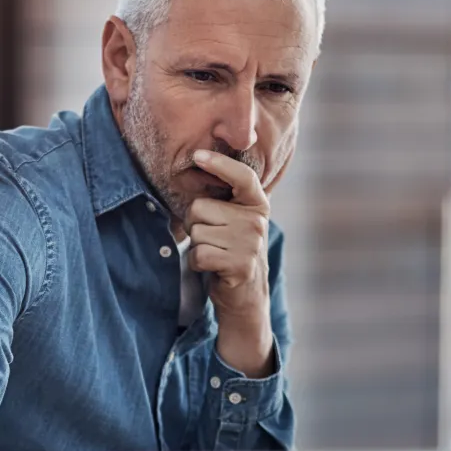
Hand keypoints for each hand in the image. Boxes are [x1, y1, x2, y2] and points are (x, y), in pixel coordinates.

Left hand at [186, 149, 274, 376]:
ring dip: (197, 246)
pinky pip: (199, 254)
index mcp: (257, 204)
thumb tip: (193, 168)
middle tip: (211, 238)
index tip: (197, 156)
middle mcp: (257, 220)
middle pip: (201, 208)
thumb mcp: (233, 220)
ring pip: (197, 232)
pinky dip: (197, 263)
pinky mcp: (241, 265)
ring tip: (214, 253)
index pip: (242, 176)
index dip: (220, 164)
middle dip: (195, 224)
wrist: (245, 294)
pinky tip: (212, 267)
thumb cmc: (230, 250)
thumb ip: (221, 199)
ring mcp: (251, 243)